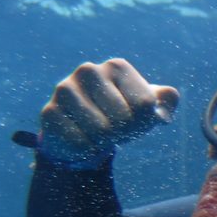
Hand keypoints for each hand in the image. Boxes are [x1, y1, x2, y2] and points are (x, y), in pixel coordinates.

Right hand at [39, 58, 179, 165]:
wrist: (83, 130)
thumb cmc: (121, 115)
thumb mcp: (148, 107)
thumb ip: (166, 100)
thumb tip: (168, 99)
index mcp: (117, 66)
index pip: (144, 105)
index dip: (143, 123)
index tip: (133, 120)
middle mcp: (88, 71)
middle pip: (123, 119)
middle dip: (123, 133)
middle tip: (114, 130)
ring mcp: (65, 89)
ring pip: (101, 132)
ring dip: (104, 142)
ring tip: (98, 134)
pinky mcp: (49, 112)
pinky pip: (79, 143)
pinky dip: (86, 150)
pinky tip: (82, 140)